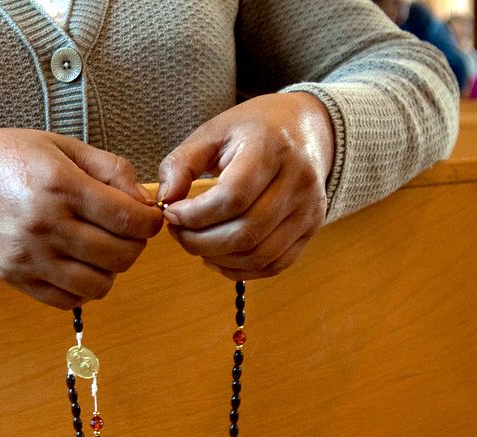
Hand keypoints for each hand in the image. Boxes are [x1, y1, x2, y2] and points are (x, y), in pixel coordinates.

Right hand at [0, 128, 163, 308]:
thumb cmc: (14, 159)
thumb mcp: (64, 148)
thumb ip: (111, 170)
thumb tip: (145, 202)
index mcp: (61, 186)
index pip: (128, 219)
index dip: (150, 223)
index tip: (148, 218)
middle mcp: (46, 225)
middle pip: (119, 255)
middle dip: (134, 245)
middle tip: (126, 233)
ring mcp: (30, 257)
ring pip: (98, 285)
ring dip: (110, 271)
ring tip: (102, 252)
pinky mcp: (18, 278)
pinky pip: (68, 299)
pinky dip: (83, 288)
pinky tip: (79, 266)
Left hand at [157, 93, 335, 279]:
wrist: (304, 127)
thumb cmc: (252, 130)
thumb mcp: (212, 132)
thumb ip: (181, 164)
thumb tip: (165, 201)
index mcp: (271, 149)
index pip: (233, 197)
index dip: (195, 215)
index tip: (171, 213)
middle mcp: (298, 181)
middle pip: (246, 232)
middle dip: (200, 242)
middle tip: (178, 232)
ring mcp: (309, 208)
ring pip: (260, 254)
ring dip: (217, 258)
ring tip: (195, 242)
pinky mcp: (312, 227)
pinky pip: (275, 264)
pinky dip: (241, 270)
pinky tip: (217, 258)